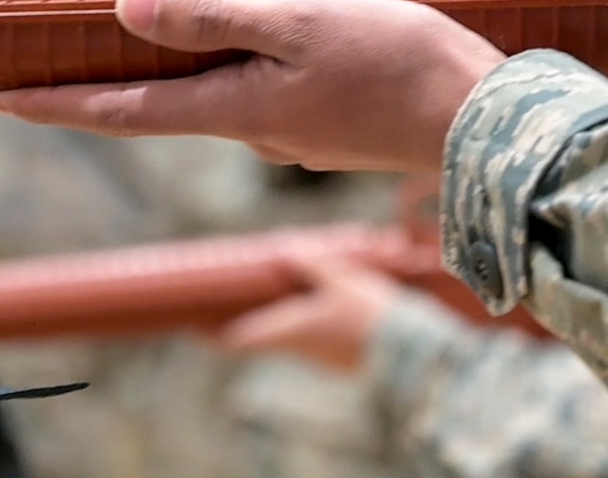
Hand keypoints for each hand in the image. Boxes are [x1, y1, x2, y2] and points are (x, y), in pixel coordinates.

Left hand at [0, 0, 503, 171]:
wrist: (495, 125)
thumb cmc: (400, 68)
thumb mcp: (299, 24)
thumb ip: (213, 15)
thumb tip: (127, 6)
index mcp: (236, 110)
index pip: (122, 110)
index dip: (56, 104)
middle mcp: (258, 128)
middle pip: (174, 87)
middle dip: (138, 50)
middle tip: (85, 22)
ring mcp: (301, 127)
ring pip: (243, 61)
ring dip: (238, 12)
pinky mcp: (340, 115)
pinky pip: (294, 58)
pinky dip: (296, 18)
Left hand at [217, 252, 399, 372]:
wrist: (412, 353)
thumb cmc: (371, 314)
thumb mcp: (341, 278)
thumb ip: (312, 263)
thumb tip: (283, 246)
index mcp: (289, 329)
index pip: (238, 340)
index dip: (213, 334)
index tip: (195, 327)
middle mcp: (299, 348)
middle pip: (259, 339)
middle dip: (242, 323)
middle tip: (221, 310)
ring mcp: (319, 358)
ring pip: (285, 340)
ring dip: (272, 324)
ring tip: (263, 302)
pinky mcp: (340, 361)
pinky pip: (309, 342)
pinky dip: (298, 327)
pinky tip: (308, 310)